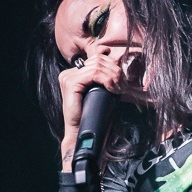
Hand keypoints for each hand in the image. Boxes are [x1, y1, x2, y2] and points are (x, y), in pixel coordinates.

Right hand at [58, 53, 124, 169]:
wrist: (81, 132)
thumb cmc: (92, 115)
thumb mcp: (99, 93)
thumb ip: (104, 80)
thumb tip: (119, 69)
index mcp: (74, 74)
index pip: (96, 59)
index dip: (113, 66)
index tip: (122, 81)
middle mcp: (69, 73)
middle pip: (98, 60)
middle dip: (115, 71)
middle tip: (123, 86)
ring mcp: (68, 77)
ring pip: (97, 66)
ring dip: (113, 76)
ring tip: (119, 89)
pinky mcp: (71, 83)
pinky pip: (94, 74)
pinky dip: (107, 80)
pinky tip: (112, 89)